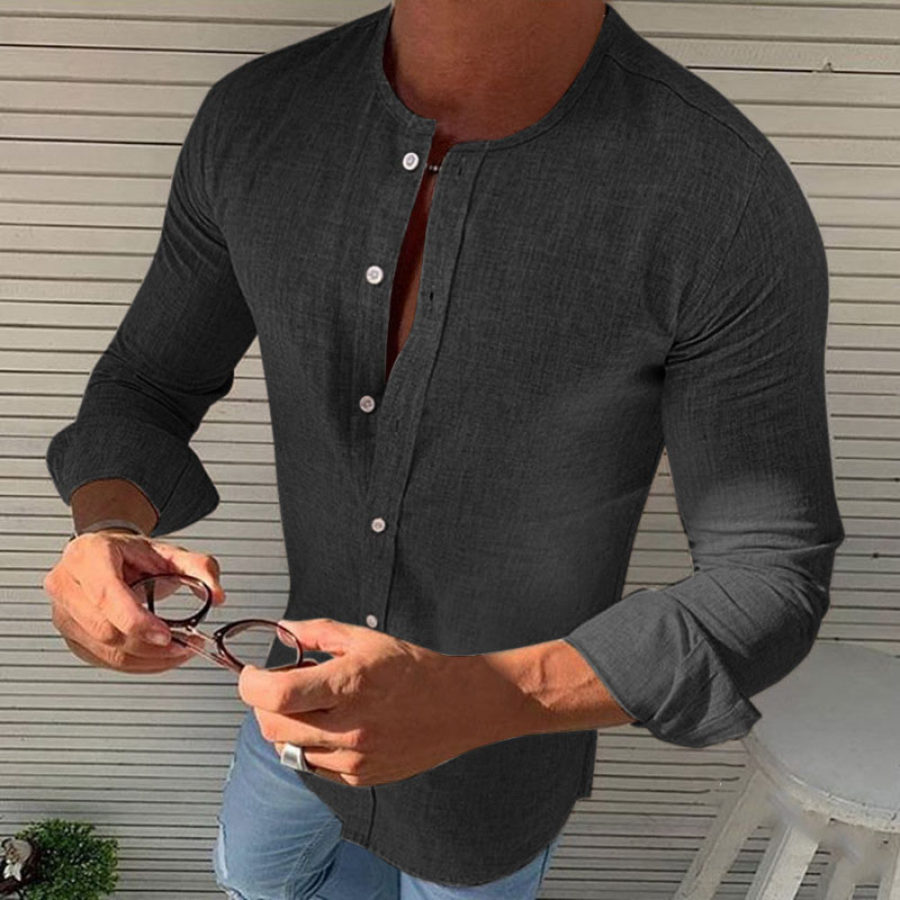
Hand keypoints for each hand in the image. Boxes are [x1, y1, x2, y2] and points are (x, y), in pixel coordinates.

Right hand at [43, 531, 223, 673]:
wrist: (108, 556)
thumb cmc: (132, 554)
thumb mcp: (170, 552)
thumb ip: (201, 567)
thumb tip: (217, 595)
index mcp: (88, 555)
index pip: (107, 595)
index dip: (137, 620)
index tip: (167, 635)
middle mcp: (67, 584)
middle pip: (106, 629)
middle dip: (149, 645)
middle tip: (184, 645)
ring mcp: (63, 613)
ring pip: (105, 650)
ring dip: (147, 659)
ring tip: (179, 651)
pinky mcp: (71, 636)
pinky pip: (104, 661)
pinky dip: (137, 664)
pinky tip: (159, 657)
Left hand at [238, 618, 480, 786]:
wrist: (457, 706)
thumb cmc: (415, 669)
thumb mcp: (366, 639)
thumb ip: (318, 633)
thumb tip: (284, 629)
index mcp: (348, 684)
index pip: (277, 695)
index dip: (251, 685)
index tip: (251, 676)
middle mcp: (348, 726)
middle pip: (272, 727)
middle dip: (264, 705)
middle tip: (279, 688)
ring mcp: (353, 756)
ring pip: (288, 750)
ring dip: (285, 728)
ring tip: (310, 707)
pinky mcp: (359, 776)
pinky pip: (314, 766)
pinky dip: (310, 746)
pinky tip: (332, 727)